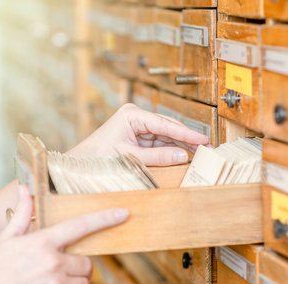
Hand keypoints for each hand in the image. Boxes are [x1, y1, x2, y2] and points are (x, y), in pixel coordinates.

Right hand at [0, 185, 128, 283]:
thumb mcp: (5, 238)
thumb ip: (22, 213)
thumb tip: (24, 189)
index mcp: (43, 243)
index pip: (81, 225)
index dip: (105, 218)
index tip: (123, 212)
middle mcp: (53, 264)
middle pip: (87, 263)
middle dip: (78, 265)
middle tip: (61, 268)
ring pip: (86, 283)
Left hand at [68, 103, 209, 165]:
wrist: (80, 163)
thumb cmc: (97, 156)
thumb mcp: (130, 156)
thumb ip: (157, 157)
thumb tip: (182, 156)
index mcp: (132, 115)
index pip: (165, 124)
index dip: (186, 133)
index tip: (203, 140)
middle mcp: (137, 118)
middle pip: (168, 128)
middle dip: (186, 138)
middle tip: (206, 146)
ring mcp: (138, 127)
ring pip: (166, 136)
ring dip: (181, 145)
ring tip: (200, 152)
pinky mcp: (138, 137)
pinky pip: (159, 144)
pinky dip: (170, 150)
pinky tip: (184, 154)